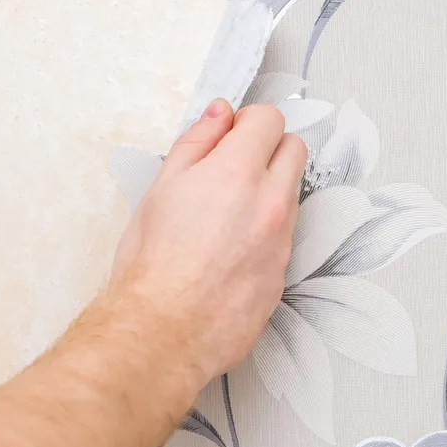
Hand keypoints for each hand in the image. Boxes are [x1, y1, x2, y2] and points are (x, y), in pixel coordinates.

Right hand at [106, 98, 306, 387]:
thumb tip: (219, 115)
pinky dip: (266, 232)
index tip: (232, 134)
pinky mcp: (283, 275)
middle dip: (268, 148)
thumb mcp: (162, 188)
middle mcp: (270, 203)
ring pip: (291, 195)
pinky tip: (231, 249)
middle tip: (234, 166)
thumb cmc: (152, 264)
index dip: (248, 121)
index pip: (270, 120)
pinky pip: (285, 237)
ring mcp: (282, 241)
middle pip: (294, 150)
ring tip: (226, 214)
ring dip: (269, 191)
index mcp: (238, 173)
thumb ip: (197, 143)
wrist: (162, 331)